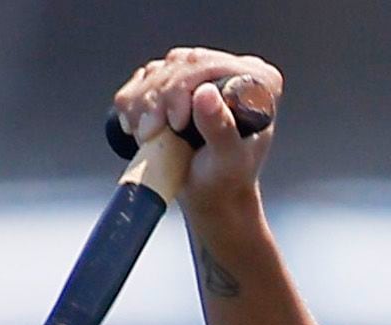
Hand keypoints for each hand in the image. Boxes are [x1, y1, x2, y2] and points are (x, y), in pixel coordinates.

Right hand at [111, 47, 280, 218]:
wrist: (209, 194)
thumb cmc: (226, 181)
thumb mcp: (228, 160)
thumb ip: (220, 128)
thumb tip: (205, 94)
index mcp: (257, 80)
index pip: (213, 63)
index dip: (184, 84)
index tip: (175, 122)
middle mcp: (230, 71)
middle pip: (182, 63)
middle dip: (158, 98)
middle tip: (151, 132)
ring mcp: (200, 76)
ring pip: (159, 70)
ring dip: (142, 104)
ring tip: (147, 135)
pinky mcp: (175, 85)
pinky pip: (143, 80)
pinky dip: (132, 103)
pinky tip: (139, 128)